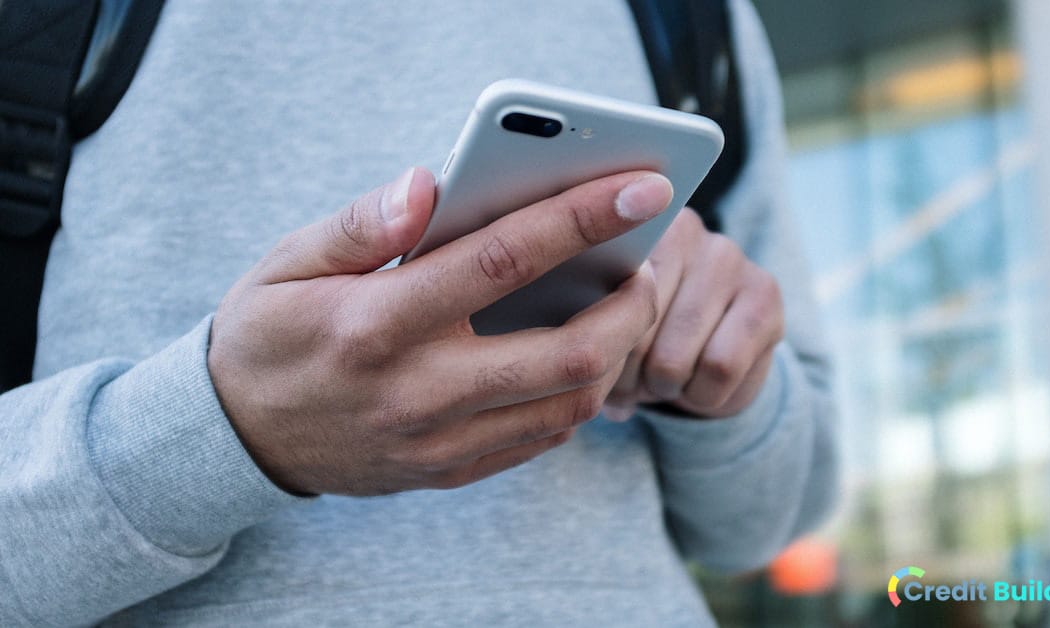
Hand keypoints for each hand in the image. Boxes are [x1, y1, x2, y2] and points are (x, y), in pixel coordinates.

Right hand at [208, 167, 672, 495]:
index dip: (584, 218)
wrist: (234, 438)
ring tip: (617, 307)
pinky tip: (574, 355)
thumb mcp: (287, 263)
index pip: (503, 260)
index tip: (646, 188)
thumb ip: (362, 223)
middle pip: (566, 354)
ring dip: (614, 352)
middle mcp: (417, 389)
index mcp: (377, 321)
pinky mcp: (447, 471)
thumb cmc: (268, 333)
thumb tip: (431, 181)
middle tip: (644, 265)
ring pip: (568, 406)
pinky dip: (576, 395)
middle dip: (631, 305)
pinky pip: (540, 439)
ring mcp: (437, 441)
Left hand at [603, 209, 783, 419]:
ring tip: (665, 384)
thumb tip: (582, 367)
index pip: (598, 304)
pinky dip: (702, 395)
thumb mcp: (603, 334)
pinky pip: (719, 367)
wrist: (711, 362)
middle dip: (629, 376)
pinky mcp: (765, 295)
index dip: (598, 350)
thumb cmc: (642, 342)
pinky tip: (700, 388)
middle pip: (633, 333)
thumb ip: (584, 333)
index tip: (602, 367)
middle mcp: (682, 229)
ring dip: (664, 389)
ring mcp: (728, 257)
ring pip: (672, 358)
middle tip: (636, 383)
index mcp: (625, 231)